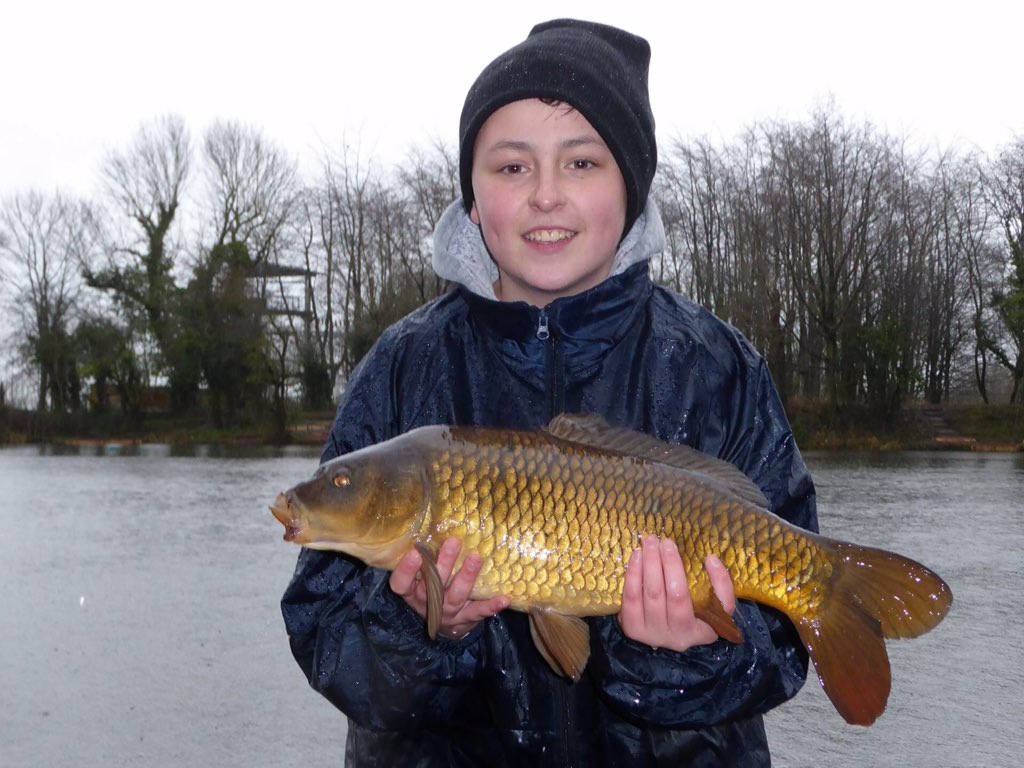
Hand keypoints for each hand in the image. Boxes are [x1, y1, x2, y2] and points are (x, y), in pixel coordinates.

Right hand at [389, 537, 509, 640]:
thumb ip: (424, 557)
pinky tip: (503, 599)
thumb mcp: (419, 577)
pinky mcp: (465, 619)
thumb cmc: (429, 587)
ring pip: (456, 597)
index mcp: (411, 592)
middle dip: (444, 564)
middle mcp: (426, 604)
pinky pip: (478, 612)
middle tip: (454, 542)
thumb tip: (435, 522)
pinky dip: (491, 606)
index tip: (415, 552)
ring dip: (466, 578)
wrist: (442, 622)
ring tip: (476, 558)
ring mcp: (446, 613)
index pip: (401, 583)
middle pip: (433, 586)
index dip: (407, 570)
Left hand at [618, 536, 734, 651]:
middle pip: (663, 594)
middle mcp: (673, 636)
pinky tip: (636, 558)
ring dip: (644, 566)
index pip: (687, 599)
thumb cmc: (700, 617)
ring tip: (647, 545)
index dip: (675, 569)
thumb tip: (711, 559)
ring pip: (645, 595)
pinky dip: (632, 576)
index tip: (672, 545)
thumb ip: (721, 584)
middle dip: (660, 563)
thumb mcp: (718, 606)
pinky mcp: (632, 630)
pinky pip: (629, 600)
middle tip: (658, 540)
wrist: (675, 638)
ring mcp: (650, 634)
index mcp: (697, 631)